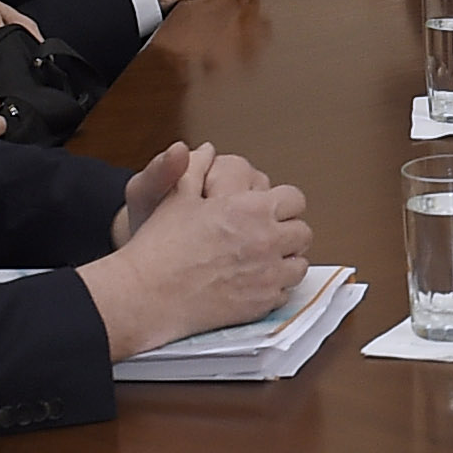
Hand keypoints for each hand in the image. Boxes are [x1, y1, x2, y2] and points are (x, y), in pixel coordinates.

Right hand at [82, 138, 308, 356]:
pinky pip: (285, 293)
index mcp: (251, 209)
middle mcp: (267, 240)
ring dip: (285, 261)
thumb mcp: (176, 197)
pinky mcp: (263, 303)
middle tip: (267, 236)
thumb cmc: (161, 247)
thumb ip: (196, 169)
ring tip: (262, 261)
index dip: (282, 204)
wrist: (149, 294)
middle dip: (288, 232)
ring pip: (299, 265)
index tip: (270, 210)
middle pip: (302, 232)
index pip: (294, 199)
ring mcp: (268, 274)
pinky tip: (253, 283)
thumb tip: (206, 150)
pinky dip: (274, 288)